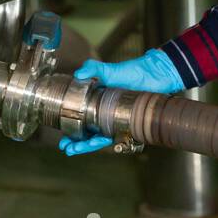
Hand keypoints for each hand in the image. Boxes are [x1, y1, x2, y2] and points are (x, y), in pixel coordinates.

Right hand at [58, 50, 185, 155]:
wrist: (155, 74)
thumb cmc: (132, 73)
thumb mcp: (110, 70)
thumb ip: (94, 69)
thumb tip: (78, 74)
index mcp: (97, 107)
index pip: (81, 123)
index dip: (71, 132)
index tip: (63, 139)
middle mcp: (106, 117)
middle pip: (89, 135)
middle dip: (77, 144)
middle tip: (68, 148)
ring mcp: (119, 122)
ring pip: (103, 139)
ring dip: (91, 145)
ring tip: (79, 148)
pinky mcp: (133, 125)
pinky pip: (123, 138)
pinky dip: (115, 143)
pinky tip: (108, 145)